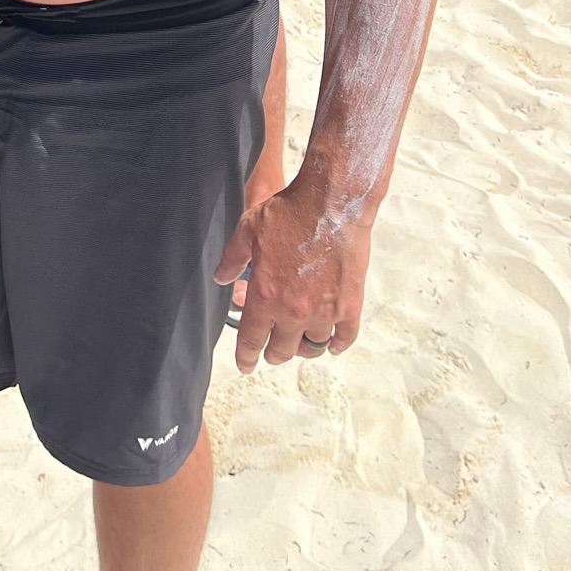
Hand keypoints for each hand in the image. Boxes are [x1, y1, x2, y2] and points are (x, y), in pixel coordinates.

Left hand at [214, 179, 373, 369]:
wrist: (330, 205)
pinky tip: (332, 342)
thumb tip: (221, 278)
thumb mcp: (247, 231)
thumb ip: (232, 259)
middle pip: (282, 351)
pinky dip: (337, 344)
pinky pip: (344, 338)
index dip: (247, 357)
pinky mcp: (349, 305)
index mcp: (266, 296)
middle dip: (273, 354)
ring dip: (304, 348)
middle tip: (271, 351)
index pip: (252, 340)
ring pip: (313, 347)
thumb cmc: (288, 213)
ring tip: (300, 342)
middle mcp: (293, 311)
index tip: (246, 365)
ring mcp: (324, 311)